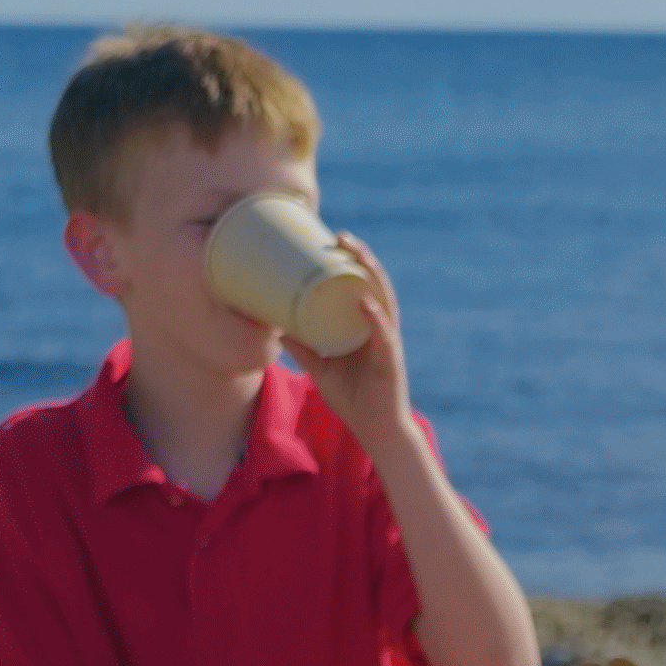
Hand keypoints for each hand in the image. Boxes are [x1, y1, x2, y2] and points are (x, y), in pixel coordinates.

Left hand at [291, 234, 412, 436]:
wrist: (376, 431)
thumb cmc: (353, 399)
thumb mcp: (320, 369)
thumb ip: (303, 347)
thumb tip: (275, 327)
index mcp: (365, 326)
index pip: (359, 286)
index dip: (349, 262)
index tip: (330, 240)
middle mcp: (379, 327)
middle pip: (373, 283)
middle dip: (360, 257)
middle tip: (340, 235)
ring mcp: (387, 341)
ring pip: (382, 299)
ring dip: (370, 274)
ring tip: (355, 252)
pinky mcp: (390, 359)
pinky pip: (384, 333)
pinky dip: (375, 316)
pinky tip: (365, 300)